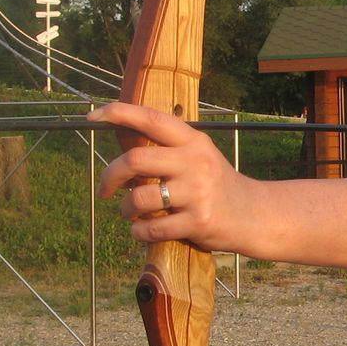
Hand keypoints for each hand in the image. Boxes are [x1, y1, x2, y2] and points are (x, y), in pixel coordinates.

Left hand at [91, 101, 245, 247]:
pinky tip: (144, 231)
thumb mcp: (197, 157)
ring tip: (131, 214)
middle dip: (110, 176)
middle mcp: (196, 162)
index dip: (119, 113)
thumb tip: (119, 141)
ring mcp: (198, 192)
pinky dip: (139, 232)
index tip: (93, 116)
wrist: (254, 215)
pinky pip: (152, 229)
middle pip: (136, 160)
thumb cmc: (215, 185)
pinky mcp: (198, 221)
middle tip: (105, 190)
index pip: (152, 119)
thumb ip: (165, 149)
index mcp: (193, 141)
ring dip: (126, 210)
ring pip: (140, 198)